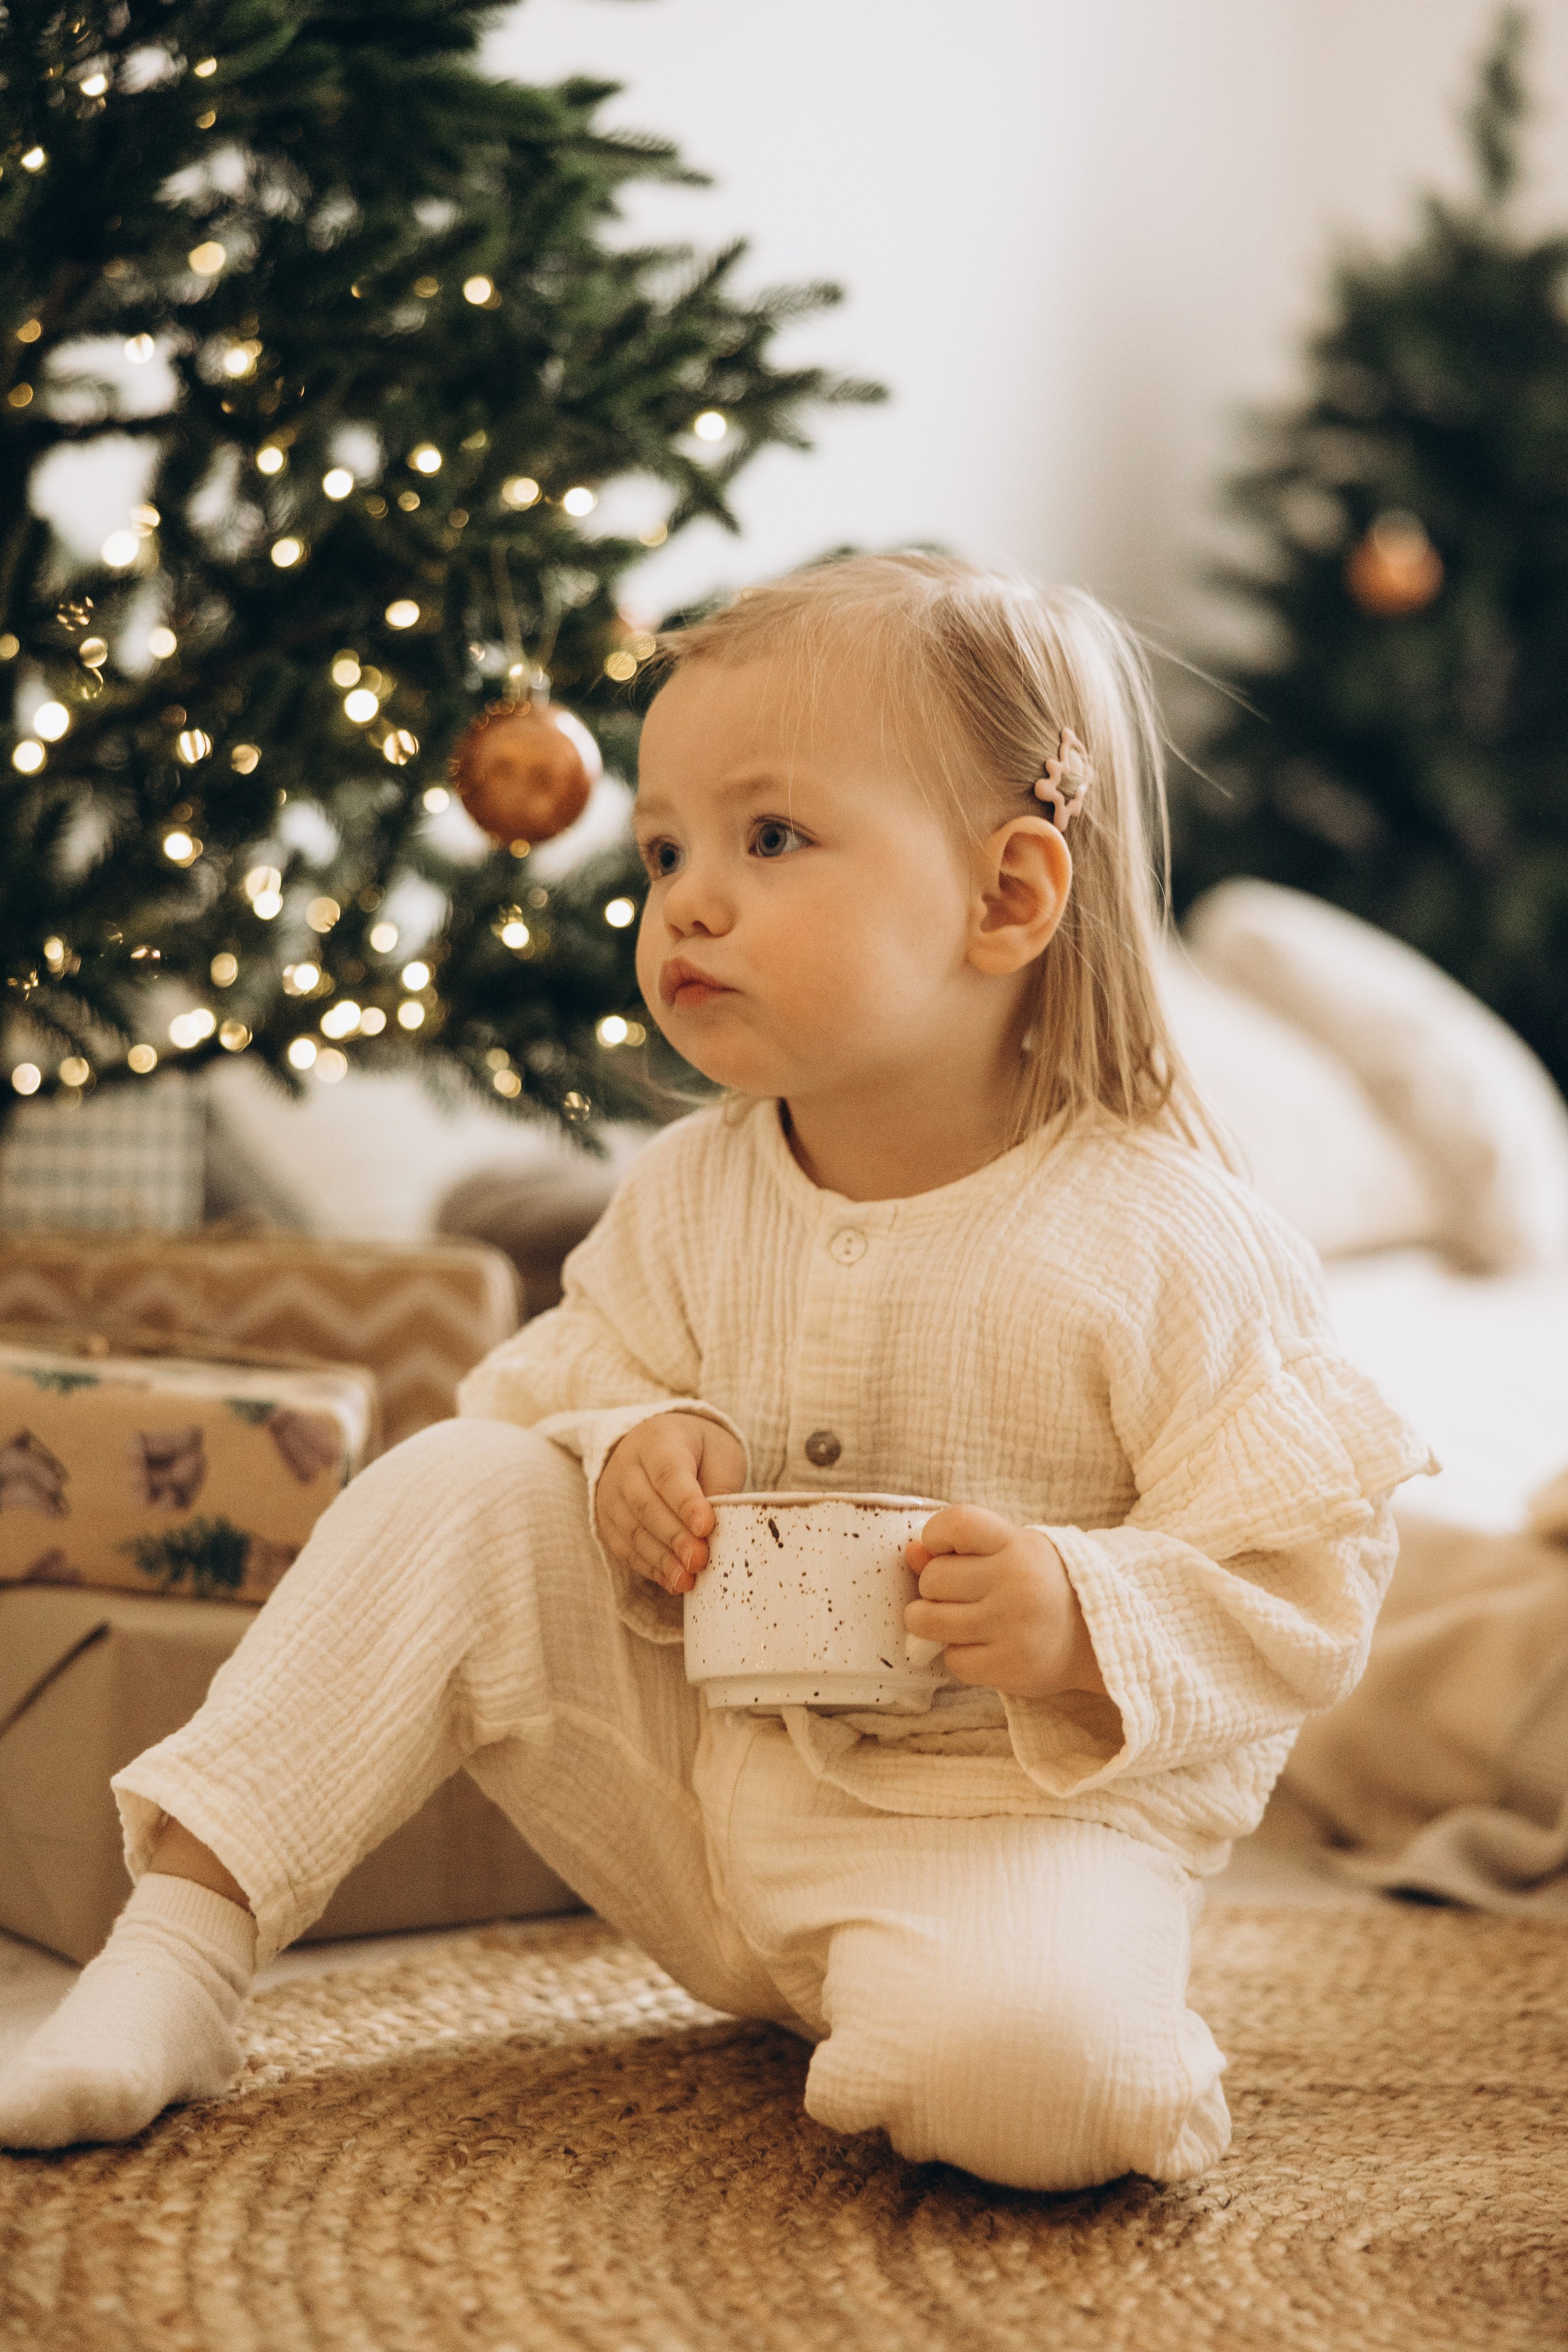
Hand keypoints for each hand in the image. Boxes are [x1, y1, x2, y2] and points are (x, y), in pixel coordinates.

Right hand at [598, 1412, 746, 1594]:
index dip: (686, 1503)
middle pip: (646, 1504)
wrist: (659, 1444)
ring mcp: (612, 1494)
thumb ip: (720, 1486)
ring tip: (687, 1580)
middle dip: (675, 1537)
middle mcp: (627, 1465)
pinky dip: (649, 1568)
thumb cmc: (698, 1453)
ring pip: (633, 1531)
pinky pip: (624, 1548)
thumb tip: (718, 1531)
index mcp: (659, 1440)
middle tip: (699, 1560)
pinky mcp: (607, 1520)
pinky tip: (672, 1581)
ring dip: (662, 1559)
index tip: (706, 1527)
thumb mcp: (719, 1454)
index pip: (669, 1473)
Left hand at [904, 1505, 1106, 1700]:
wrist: (1095, 1639)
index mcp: (1017, 1544)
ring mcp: (1013, 1626)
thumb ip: (959, 1550)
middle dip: (935, 1588)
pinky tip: (982, 1647)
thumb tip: (910, 1553)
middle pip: (933, 1578)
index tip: (944, 1549)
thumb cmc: (1040, 1586)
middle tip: (959, 1594)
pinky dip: (959, 1655)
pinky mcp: (1010, 1666)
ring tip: (955, 1621)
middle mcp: (1016, 1581)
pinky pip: (952, 1660)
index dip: (935, 1534)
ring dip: (931, 1622)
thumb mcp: (1010, 1553)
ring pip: (929, 1621)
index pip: (957, 1523)